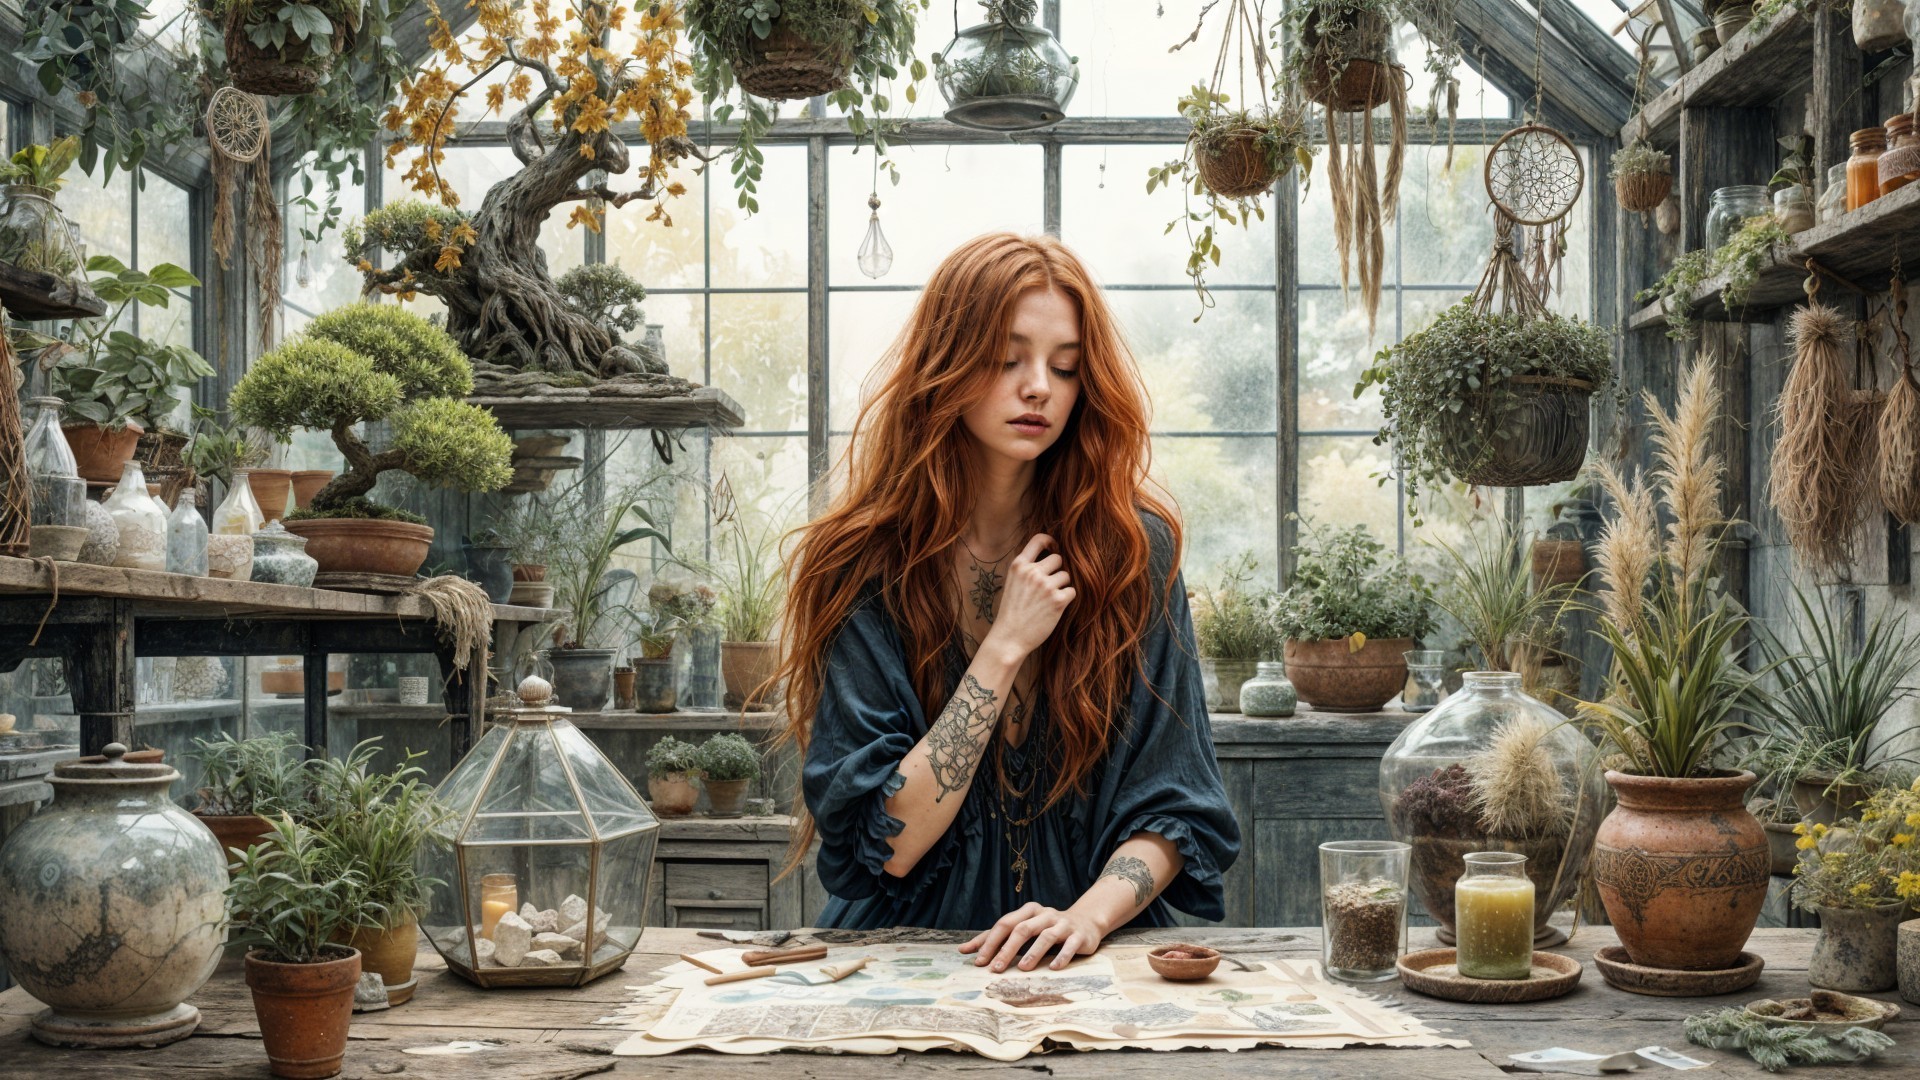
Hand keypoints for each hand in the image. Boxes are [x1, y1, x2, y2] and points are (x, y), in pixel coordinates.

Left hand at [958, 902, 1105, 971]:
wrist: (1086, 921)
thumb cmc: (1046, 928)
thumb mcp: (1022, 928)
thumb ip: (995, 938)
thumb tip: (963, 950)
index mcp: (1028, 911)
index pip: (1005, 924)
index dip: (990, 942)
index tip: (978, 962)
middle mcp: (1045, 915)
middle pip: (1022, 929)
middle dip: (1007, 949)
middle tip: (995, 968)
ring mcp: (1063, 924)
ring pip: (1046, 936)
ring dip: (1033, 953)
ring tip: (1022, 969)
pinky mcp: (1079, 936)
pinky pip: (1070, 946)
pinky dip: (1061, 956)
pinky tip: (1053, 968)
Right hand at [980, 534, 1073, 659]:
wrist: (1009, 638)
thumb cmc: (1011, 612)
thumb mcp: (1012, 583)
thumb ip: (1027, 570)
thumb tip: (1051, 557)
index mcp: (1018, 566)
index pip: (1038, 540)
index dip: (1051, 541)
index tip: (1054, 548)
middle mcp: (1032, 572)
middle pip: (1058, 559)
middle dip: (1057, 571)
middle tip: (1049, 586)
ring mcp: (1046, 585)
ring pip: (1066, 576)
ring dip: (1062, 586)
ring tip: (1048, 600)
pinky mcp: (1058, 600)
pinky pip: (1072, 591)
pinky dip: (1066, 599)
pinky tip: (1054, 608)